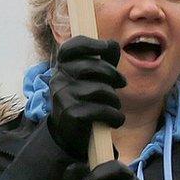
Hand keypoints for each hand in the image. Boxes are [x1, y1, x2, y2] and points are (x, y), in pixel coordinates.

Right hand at [47, 36, 126, 157]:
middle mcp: (58, 79)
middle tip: (122, 83)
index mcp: (62, 68)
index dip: (90, 44)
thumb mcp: (91, 81)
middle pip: (91, 67)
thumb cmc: (85, 103)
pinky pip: (102, 110)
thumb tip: (113, 44)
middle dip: (113, 74)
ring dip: (114, 100)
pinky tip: (114, 121)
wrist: (69, 136)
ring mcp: (63, 97)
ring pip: (101, 89)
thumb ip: (102, 62)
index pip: (70, 48)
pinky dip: (115, 117)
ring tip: (114, 107)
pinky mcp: (72, 114)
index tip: (108, 46)